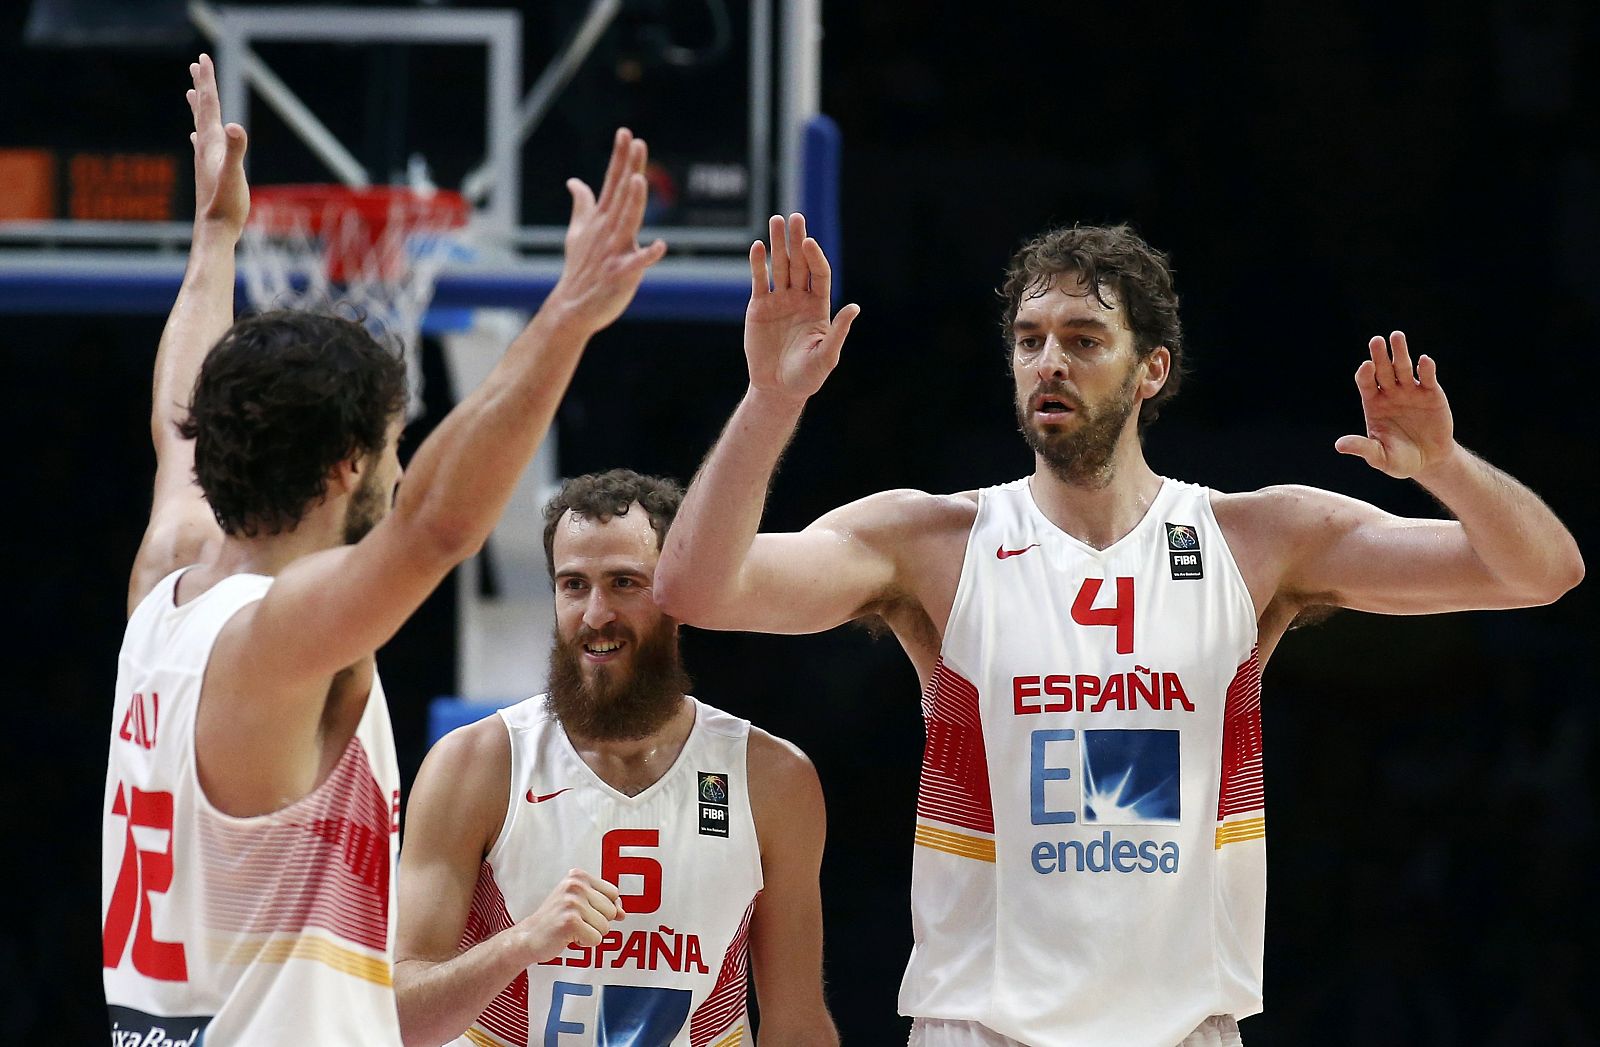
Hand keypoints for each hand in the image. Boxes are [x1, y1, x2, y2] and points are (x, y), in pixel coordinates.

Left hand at [186, 54, 248, 236]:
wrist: (214, 231)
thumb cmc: (226, 206)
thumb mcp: (235, 175)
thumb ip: (236, 150)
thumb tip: (236, 127)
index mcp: (212, 143)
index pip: (209, 105)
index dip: (207, 81)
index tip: (202, 58)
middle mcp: (206, 148)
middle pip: (203, 110)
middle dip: (202, 86)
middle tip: (198, 64)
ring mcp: (206, 160)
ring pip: (201, 125)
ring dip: (199, 107)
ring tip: (194, 93)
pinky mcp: (209, 173)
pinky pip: (203, 145)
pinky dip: (201, 134)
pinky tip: (196, 137)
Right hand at [513, 869, 623, 965]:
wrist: (529, 937)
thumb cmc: (557, 920)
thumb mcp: (581, 903)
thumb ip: (604, 903)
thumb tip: (622, 913)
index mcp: (578, 876)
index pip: (614, 894)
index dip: (604, 908)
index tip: (584, 912)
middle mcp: (576, 885)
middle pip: (612, 911)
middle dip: (597, 922)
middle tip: (576, 922)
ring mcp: (572, 902)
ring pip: (605, 927)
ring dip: (590, 933)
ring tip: (572, 929)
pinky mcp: (570, 921)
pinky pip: (596, 939)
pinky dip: (585, 943)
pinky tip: (568, 937)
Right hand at [548, 128, 667, 333]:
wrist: (572, 307)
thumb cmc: (580, 269)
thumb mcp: (577, 233)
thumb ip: (582, 205)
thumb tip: (574, 181)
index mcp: (601, 220)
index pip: (612, 182)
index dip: (620, 158)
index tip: (626, 133)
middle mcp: (608, 230)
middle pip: (621, 195)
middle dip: (629, 169)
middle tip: (636, 142)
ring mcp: (614, 251)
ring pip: (627, 222)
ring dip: (633, 202)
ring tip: (639, 180)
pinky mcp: (621, 274)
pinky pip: (637, 263)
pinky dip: (647, 255)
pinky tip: (660, 246)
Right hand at [745, 213, 859, 405]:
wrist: (778, 388)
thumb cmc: (807, 376)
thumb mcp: (826, 356)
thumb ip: (838, 331)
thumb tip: (855, 308)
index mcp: (819, 307)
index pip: (819, 274)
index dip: (815, 257)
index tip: (809, 243)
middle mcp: (800, 299)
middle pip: (799, 263)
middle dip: (797, 240)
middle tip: (795, 217)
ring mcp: (779, 301)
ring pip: (779, 266)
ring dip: (777, 244)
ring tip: (775, 220)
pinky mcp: (759, 307)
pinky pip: (760, 280)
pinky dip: (758, 263)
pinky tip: (757, 246)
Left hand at [1335, 331, 1456, 478]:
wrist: (1430, 460)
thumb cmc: (1400, 459)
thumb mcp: (1381, 457)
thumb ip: (1363, 449)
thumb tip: (1339, 445)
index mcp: (1374, 404)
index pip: (1366, 383)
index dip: (1365, 374)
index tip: (1366, 366)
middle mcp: (1390, 393)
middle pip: (1382, 370)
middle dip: (1379, 356)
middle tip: (1376, 340)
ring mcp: (1410, 391)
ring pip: (1404, 368)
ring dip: (1400, 353)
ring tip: (1396, 336)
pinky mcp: (1431, 393)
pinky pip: (1428, 378)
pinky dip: (1427, 369)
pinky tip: (1425, 360)